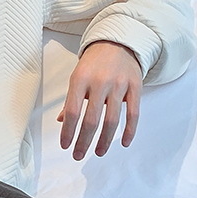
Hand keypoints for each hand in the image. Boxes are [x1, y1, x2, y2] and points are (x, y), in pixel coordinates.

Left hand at [57, 40, 141, 160]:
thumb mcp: (77, 76)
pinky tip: (123, 143)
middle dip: (84, 141)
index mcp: (80, 79)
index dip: (68, 131)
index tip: (65, 145)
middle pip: (91, 119)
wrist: (118, 42)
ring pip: (112, 120)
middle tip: (78, 155)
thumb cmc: (93, 63)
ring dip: (104, 140)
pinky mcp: (135, 87)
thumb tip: (61, 120)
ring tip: (98, 152)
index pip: (72, 111)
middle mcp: (99, 82)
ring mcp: (119, 85)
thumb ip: (70, 99)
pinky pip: (133, 113)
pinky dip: (129, 130)